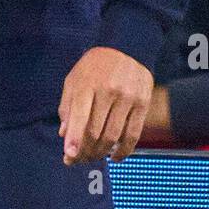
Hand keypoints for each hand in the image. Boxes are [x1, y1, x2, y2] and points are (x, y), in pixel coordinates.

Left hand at [58, 47, 153, 164]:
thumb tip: (64, 134)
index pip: (80, 115)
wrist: (126, 49)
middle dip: (84, 150)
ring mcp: (128, 96)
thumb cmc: (94, 68)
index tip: (69, 155)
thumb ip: (67, 106)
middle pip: (95, 131)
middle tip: (76, 160)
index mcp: (88, 82)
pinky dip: (123, 151)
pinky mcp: (143, 103)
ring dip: (100, 153)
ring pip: (113, 136)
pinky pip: (133, 135)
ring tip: (92, 158)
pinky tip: (114, 157)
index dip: (74, 137)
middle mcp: (109, 89)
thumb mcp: (74, 80)